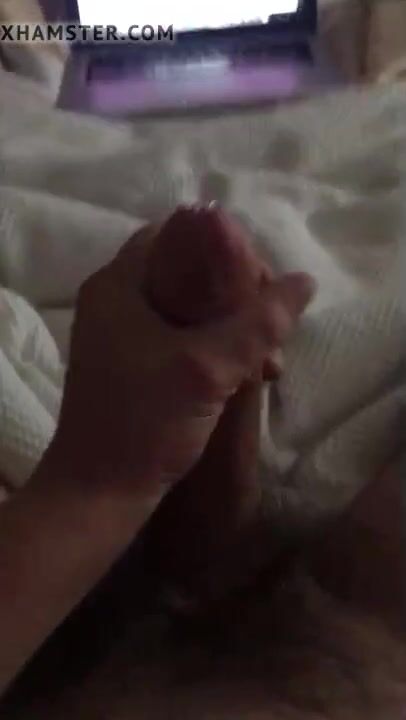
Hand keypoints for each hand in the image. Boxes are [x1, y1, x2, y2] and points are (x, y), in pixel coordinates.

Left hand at [52, 206, 314, 506]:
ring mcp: (123, 335)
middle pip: (188, 270)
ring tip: (268, 360)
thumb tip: (304, 283)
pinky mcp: (134, 365)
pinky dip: (217, 347)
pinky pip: (184, 337)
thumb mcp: (206, 368)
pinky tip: (249, 374)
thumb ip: (258, 324)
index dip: (224, 247)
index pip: (175, 233)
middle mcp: (115, 301)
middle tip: (270, 325)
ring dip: (234, 325)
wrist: (100, 494)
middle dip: (238, 295)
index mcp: (117, 285)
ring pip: (190, 307)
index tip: (260, 281)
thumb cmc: (144, 424)